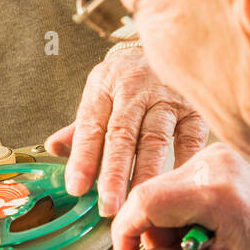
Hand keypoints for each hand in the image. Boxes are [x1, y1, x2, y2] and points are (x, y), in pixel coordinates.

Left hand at [46, 48, 207, 215]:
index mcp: (104, 86)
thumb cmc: (129, 80)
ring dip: (146, 173)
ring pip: (155, 139)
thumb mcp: (100, 93)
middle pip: (122, 135)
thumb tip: (54, 148)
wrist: (169, 44)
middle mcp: (135, 89)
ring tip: (139, 202)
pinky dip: (183, 163)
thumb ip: (81, 126)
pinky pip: (190, 138)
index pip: (90, 127)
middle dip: (114, 172)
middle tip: (109, 205)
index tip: (77, 188)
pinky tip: (176, 187)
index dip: (83, 159)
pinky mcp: (195, 106)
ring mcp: (167, 96)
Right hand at [111, 142, 249, 249]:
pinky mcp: (215, 159)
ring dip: (164, 224)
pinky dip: (176, 212)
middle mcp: (216, 165)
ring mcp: (216, 158)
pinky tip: (199, 228)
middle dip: (149, 233)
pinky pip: (173, 185)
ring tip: (196, 244)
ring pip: (157, 191)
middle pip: (148, 195)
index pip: (145, 203)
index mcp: (219, 193)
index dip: (126, 235)